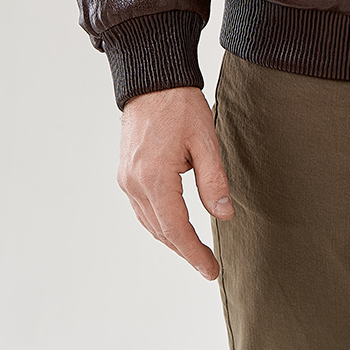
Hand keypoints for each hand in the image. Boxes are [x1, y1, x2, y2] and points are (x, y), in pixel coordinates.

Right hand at [118, 85, 233, 279]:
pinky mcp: (126, 173)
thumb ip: (213, 180)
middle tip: (209, 265)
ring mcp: (126, 179)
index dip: (194, 253)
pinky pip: (142, 209)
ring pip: (149, 223)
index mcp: (154, 177)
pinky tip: (175, 226)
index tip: (211, 270)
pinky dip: (160, 223)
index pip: (176, 228)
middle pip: (161, 231)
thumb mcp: (205, 140)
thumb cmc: (180, 105)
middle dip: (185, 251)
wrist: (152, 80)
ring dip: (172, 239)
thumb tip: (224, 215)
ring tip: (196, 250)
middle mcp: (134, 183)